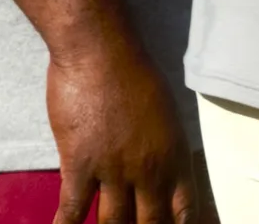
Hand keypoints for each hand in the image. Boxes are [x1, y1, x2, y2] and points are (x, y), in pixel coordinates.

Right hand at [45, 30, 208, 223]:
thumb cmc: (133, 71)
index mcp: (175, 159)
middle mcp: (150, 173)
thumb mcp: (164, 114)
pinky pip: (72, 209)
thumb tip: (158, 167)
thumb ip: (163, 147)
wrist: (99, 51)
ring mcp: (114, 172)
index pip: (185, 213)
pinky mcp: (79, 166)